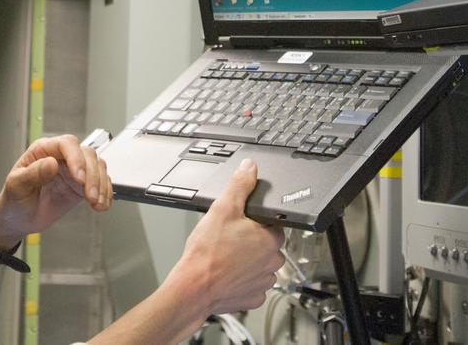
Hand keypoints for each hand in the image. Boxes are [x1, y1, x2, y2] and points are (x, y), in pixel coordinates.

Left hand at [0, 135, 111, 249]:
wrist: (18, 219)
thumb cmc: (13, 200)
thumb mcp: (16, 186)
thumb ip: (33, 174)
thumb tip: (51, 163)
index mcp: (43, 151)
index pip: (66, 144)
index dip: (76, 158)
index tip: (78, 177)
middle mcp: (61, 157)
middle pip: (86, 154)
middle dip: (92, 175)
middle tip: (90, 195)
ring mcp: (72, 171)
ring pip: (97, 166)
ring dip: (101, 184)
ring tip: (96, 202)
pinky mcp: (80, 186)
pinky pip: (100, 182)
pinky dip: (105, 193)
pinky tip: (101, 204)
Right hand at [166, 159, 286, 314]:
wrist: (194, 287)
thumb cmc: (208, 252)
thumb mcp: (223, 208)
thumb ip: (240, 185)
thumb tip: (250, 168)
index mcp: (271, 238)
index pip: (273, 223)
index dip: (256, 220)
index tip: (240, 222)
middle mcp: (273, 261)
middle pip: (268, 244)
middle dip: (252, 240)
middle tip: (229, 238)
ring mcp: (263, 282)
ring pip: (261, 265)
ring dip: (249, 261)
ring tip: (226, 256)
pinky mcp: (253, 298)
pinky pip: (253, 285)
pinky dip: (242, 280)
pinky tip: (227, 273)